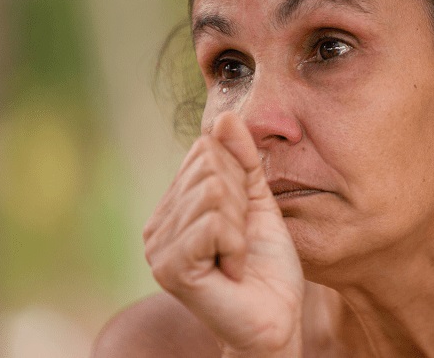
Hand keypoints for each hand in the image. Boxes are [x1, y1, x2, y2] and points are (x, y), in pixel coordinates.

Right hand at [143, 112, 303, 356]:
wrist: (276, 318)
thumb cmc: (267, 265)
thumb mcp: (260, 202)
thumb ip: (243, 160)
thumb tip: (225, 115)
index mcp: (174, 206)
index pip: (205, 151)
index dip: (240, 178)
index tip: (246, 217)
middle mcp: (157, 225)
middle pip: (208, 168)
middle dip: (242, 201)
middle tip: (243, 239)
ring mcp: (159, 247)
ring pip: (213, 194)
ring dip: (242, 226)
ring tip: (238, 255)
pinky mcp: (171, 268)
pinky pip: (214, 224)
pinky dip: (238, 244)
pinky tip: (234, 268)